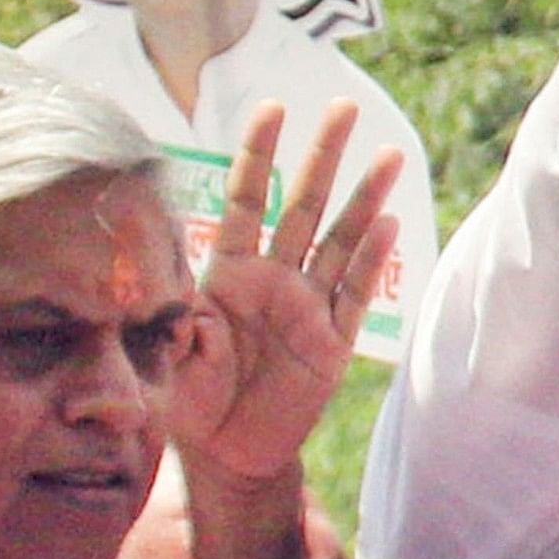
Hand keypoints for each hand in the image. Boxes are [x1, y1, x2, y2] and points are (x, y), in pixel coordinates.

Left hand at [166, 100, 401, 487]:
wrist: (227, 452)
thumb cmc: (189, 399)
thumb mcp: (170, 354)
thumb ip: (176, 321)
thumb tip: (179, 298)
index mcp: (228, 272)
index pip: (245, 200)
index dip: (258, 156)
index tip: (272, 108)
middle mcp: (273, 278)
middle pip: (302, 204)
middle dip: (323, 155)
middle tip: (343, 107)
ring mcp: (307, 305)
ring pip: (339, 239)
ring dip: (363, 197)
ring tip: (388, 154)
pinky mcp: (333, 339)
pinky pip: (356, 292)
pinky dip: (370, 259)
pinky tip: (387, 223)